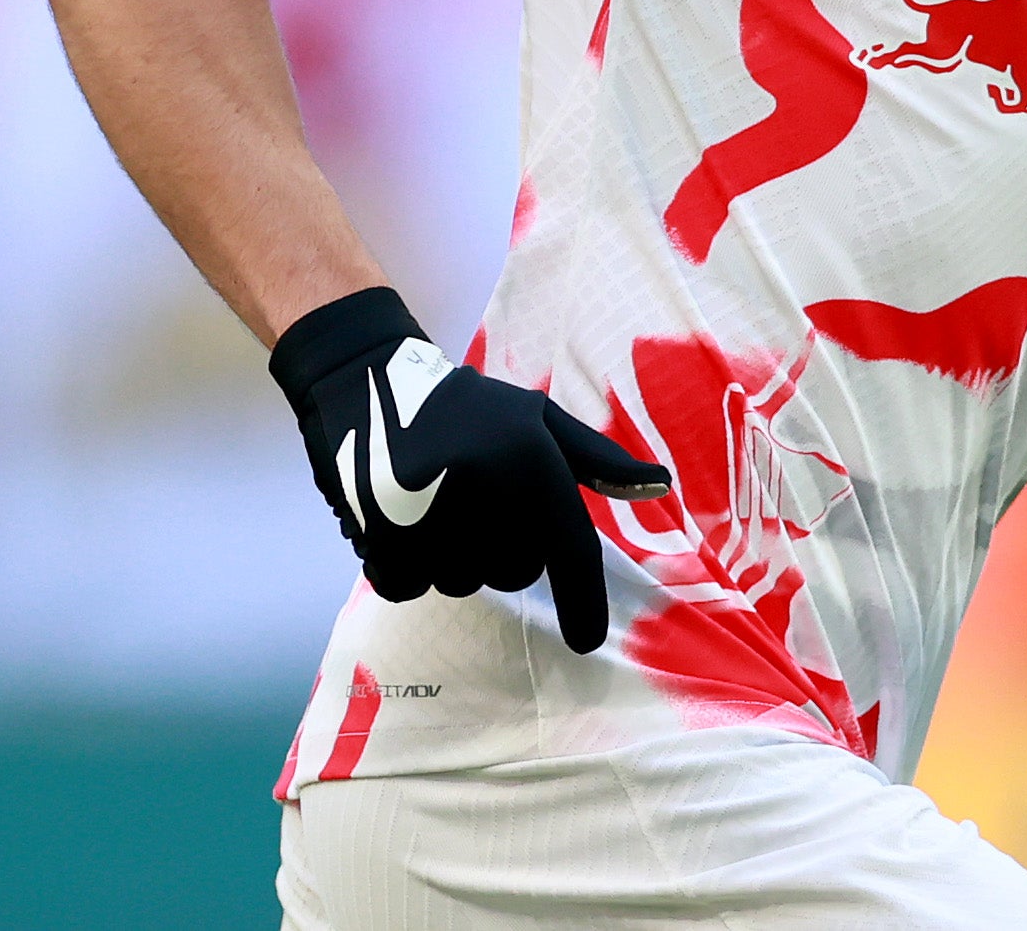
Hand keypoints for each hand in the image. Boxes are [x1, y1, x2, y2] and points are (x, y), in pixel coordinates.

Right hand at [269, 286, 671, 650]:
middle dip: (504, 546)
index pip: (571, 552)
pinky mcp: (381, 539)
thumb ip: (599, 461)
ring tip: (436, 500)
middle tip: (477, 499)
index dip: (584, 604)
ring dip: (456, 555)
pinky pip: (411, 586)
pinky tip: (402, 518)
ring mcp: (431, 522)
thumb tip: (660, 486)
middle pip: (514, 572)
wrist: (366, 385)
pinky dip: (410, 564)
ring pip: (463, 582)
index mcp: (532, 465)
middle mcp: (487, 497)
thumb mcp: (538, 419)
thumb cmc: (467, 407)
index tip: (587, 642)